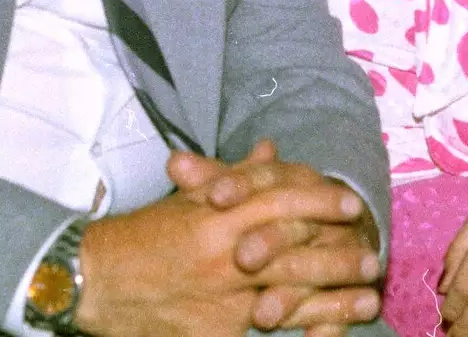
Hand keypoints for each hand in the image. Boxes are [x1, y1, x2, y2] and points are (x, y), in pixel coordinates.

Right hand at [74, 170, 375, 336]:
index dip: (321, 199)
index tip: (353, 202)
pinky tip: (328, 334)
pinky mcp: (215, 334)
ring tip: (368, 299)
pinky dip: (300, 332)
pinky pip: (266, 335)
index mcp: (219, 216)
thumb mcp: (189, 198)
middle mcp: (225, 256)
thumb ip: (236, 176)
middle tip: (372, 256)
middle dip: (338, 255)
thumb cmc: (143, 237)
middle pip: (295, 251)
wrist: (95, 282)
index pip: (282, 199)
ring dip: (334, 299)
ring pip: (291, 297)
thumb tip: (271, 150)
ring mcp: (222, 299)